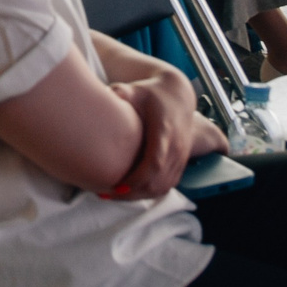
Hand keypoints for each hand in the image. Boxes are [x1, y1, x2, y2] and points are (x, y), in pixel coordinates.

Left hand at [107, 72, 219, 200]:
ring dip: (138, 195)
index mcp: (165, 131)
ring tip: (112, 194)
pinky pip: (166, 186)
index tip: (117, 185)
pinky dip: (148, 193)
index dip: (137, 178)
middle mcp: (176, 147)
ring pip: (162, 187)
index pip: (155, 162)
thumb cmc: (153, 94)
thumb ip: (123, 92)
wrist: (178, 96)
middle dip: (132, 192)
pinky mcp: (180, 163)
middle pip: (157, 181)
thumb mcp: (138, 90)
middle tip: (106, 193)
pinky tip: (128, 192)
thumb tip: (110, 93)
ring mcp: (180, 157)